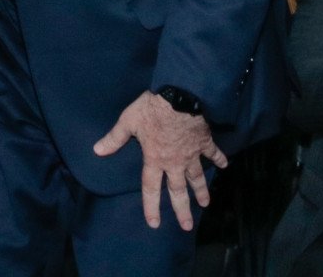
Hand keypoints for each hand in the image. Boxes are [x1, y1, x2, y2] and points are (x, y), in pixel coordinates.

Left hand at [92, 92, 228, 230]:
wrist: (179, 96)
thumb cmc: (152, 109)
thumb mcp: (129, 121)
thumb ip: (114, 138)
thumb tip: (96, 150)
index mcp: (155, 159)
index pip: (151, 188)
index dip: (151, 206)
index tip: (155, 224)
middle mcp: (174, 162)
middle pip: (178, 190)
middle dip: (182, 209)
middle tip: (187, 226)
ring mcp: (191, 153)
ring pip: (197, 177)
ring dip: (201, 191)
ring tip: (205, 204)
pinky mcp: (204, 142)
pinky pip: (213, 153)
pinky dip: (219, 158)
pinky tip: (225, 165)